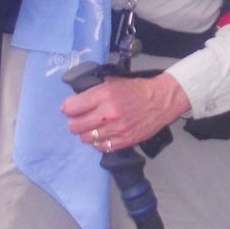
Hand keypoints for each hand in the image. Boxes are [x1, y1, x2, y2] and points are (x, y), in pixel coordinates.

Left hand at [63, 73, 190, 151]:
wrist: (161, 100)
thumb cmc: (137, 89)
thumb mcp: (113, 81)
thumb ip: (94, 90)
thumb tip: (76, 99)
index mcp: (104, 95)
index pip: (72, 107)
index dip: (68, 108)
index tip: (69, 108)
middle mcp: (108, 113)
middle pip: (75, 126)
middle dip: (74, 123)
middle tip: (78, 120)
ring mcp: (116, 129)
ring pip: (86, 139)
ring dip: (86, 133)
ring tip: (92, 127)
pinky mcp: (124, 141)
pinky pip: (101, 147)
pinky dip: (99, 142)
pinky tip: (103, 134)